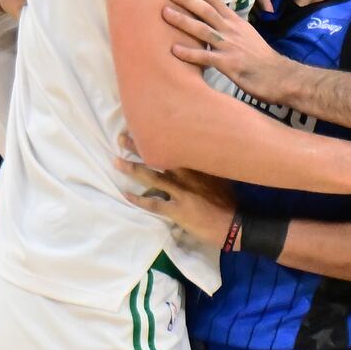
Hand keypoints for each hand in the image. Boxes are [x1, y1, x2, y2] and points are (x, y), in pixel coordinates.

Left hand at [116, 132, 238, 248]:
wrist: (234, 223)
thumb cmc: (228, 199)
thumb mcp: (220, 174)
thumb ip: (204, 165)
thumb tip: (193, 154)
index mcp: (198, 164)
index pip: (175, 145)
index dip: (158, 136)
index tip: (145, 126)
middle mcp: (187, 175)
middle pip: (159, 157)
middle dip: (139, 147)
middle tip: (122, 137)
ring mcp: (181, 192)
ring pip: (152, 177)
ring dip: (133, 168)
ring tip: (117, 161)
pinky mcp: (177, 210)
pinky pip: (153, 203)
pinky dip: (138, 199)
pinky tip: (125, 194)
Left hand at [165, 0, 291, 101]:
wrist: (278, 76)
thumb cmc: (261, 58)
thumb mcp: (248, 35)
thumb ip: (231, 27)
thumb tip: (217, 20)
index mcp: (236, 23)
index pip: (216, 1)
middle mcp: (231, 30)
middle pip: (207, 11)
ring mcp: (229, 46)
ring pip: (203, 30)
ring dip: (183, 20)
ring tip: (165, 12)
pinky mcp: (228, 64)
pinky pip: (205, 57)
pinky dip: (189, 53)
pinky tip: (174, 50)